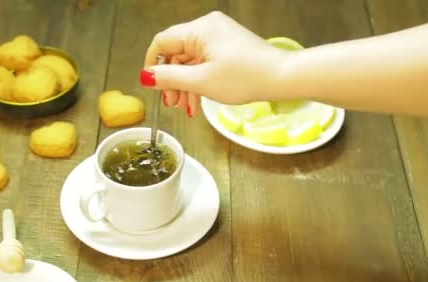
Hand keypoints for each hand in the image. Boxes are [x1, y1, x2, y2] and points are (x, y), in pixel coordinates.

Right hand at [141, 11, 290, 115]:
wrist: (281, 77)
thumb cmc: (246, 77)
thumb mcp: (201, 81)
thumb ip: (169, 78)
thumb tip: (146, 76)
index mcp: (199, 30)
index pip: (162, 42)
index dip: (152, 65)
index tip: (151, 86)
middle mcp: (208, 27)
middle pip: (177, 53)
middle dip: (173, 81)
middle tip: (172, 103)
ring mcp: (220, 36)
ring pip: (191, 61)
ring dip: (186, 85)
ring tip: (187, 108)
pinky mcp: (229, 46)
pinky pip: (205, 62)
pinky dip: (200, 80)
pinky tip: (199, 101)